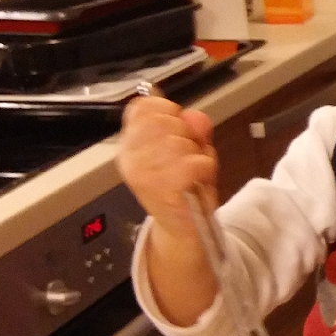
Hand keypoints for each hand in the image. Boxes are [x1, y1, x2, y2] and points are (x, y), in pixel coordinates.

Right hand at [116, 95, 218, 239]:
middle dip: (185, 134)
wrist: (185, 228)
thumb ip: (193, 129)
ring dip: (196, 154)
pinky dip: (204, 170)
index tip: (178, 130)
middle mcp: (131, 157)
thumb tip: (193, 116)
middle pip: (163, 119)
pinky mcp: (163, 188)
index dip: (168, 112)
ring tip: (192, 172)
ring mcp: (145, 173)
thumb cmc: (185, 186)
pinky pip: (194, 163)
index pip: (143, 107)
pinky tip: (197, 183)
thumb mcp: (191, 149)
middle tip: (187, 156)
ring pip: (180, 141)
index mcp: (131, 144)